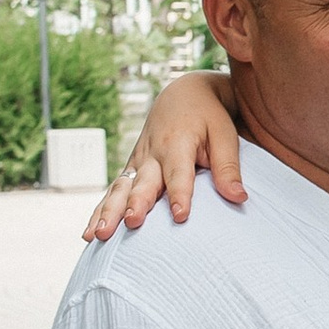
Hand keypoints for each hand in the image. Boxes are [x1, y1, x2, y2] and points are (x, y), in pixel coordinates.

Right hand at [85, 73, 245, 240]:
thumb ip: (228, 167)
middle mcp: (152, 153)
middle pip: (142, 182)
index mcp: (178, 143)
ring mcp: (137, 162)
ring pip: (120, 189)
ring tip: (99, 235)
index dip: (179, 194)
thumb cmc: (209, 117)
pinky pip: (112, 192)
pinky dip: (99, 212)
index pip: (179, 172)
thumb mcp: (225, 136)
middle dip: (136, 203)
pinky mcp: (131, 170)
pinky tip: (89, 235)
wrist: (184, 94)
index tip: (180, 216)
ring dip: (108, 212)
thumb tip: (239, 198)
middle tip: (132, 223)